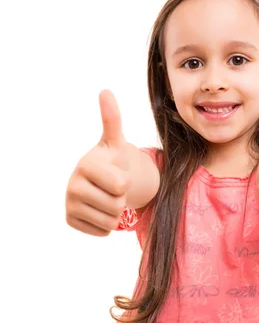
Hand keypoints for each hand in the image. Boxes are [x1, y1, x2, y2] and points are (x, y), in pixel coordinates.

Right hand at [65, 89, 130, 235]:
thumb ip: (112, 119)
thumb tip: (105, 91)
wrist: (99, 181)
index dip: (126, 182)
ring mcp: (69, 204)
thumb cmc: (111, 161)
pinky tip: (98, 208)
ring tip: (106, 197)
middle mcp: (72, 185)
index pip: (122, 185)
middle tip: (112, 187)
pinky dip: (106, 224)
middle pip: (117, 205)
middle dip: (121, 198)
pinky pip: (102, 232)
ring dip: (115, 212)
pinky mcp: (70, 220)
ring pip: (111, 221)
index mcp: (86, 165)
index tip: (115, 173)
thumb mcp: (115, 142)